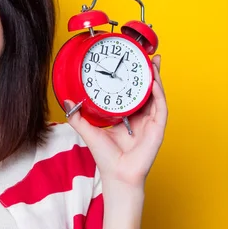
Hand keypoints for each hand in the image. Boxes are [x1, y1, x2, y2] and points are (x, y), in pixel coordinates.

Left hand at [65, 55, 166, 187]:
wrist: (116, 175)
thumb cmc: (106, 157)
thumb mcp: (88, 131)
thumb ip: (77, 116)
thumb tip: (66, 100)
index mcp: (127, 115)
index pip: (132, 90)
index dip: (133, 75)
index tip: (130, 60)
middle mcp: (141, 116)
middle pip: (147, 89)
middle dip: (148, 71)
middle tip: (146, 54)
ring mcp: (151, 122)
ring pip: (156, 94)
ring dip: (156, 77)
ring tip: (152, 62)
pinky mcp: (158, 128)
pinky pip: (161, 107)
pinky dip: (158, 94)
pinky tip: (153, 82)